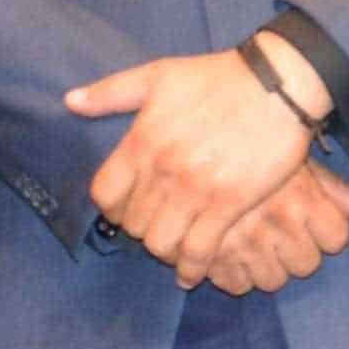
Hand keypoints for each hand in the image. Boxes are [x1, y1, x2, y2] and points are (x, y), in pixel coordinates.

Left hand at [68, 45, 325, 273]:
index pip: (105, 195)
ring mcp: (195, 190)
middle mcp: (162, 171)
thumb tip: (70, 101)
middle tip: (155, 227)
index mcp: (140, 142)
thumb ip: (110, 92)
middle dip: (140, 229)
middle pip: (133, 224)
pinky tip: (191, 273)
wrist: (278, 85)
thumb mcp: (157, 75)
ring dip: (164, 250)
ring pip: (161, 243)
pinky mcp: (229, 204)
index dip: (111, 208)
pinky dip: (192, 268)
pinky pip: (199, 250)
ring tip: (172, 247)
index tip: (125, 208)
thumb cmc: (217, 77)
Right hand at [175, 160, 348, 293]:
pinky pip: (235, 285)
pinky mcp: (210, 255)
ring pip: (273, 280)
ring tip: (252, 247)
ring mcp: (244, 241)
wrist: (182, 145)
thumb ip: (334, 189)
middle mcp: (277, 221)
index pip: (336, 238)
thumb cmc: (248, 148)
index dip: (325, 232)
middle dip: (294, 254)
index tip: (308, 221)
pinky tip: (227, 256)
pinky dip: (232, 276)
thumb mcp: (293, 161)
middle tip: (276, 236)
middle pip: (307, 264)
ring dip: (265, 269)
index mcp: (302, 196)